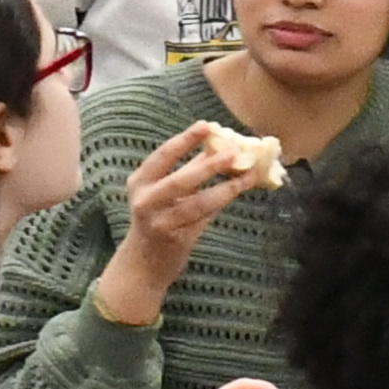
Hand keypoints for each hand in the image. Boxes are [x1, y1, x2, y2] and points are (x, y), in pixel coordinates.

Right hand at [97, 122, 255, 322]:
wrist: (143, 264)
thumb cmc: (157, 220)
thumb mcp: (163, 193)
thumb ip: (189, 170)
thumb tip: (221, 146)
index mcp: (140, 181)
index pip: (163, 155)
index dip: (186, 139)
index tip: (207, 125)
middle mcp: (146, 200)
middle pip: (181, 180)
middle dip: (210, 164)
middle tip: (235, 152)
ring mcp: (160, 222)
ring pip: (198, 202)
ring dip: (226, 187)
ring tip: (248, 175)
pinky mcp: (176, 238)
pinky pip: (205, 217)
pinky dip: (223, 202)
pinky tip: (239, 190)